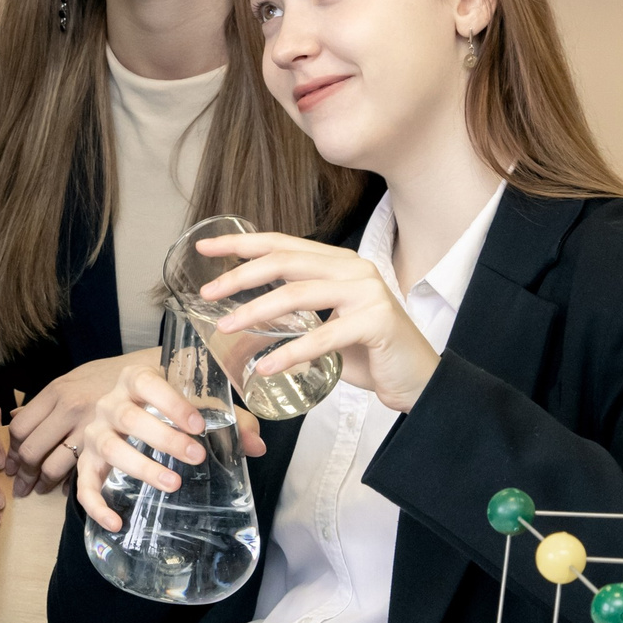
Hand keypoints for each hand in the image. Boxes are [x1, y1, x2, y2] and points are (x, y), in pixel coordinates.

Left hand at [5, 357, 133, 490]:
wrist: (150, 371)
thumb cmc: (110, 377)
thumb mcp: (73, 380)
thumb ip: (45, 402)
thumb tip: (13, 417)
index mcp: (56, 391)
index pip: (20, 427)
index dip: (12, 451)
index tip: (12, 464)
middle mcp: (68, 408)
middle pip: (31, 450)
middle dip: (24, 473)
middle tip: (22, 485)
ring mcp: (88, 426)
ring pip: (52, 465)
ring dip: (43, 483)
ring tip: (41, 490)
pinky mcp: (109, 442)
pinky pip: (80, 471)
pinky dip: (70, 485)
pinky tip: (67, 489)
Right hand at [73, 357, 266, 533]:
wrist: (132, 409)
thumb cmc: (171, 407)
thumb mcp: (199, 405)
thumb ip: (230, 420)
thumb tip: (256, 446)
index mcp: (136, 380)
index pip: (148, 384)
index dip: (172, 403)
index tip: (199, 425)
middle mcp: (110, 403)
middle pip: (128, 417)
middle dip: (163, 438)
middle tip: (195, 456)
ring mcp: (95, 432)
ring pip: (108, 447)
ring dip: (140, 467)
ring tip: (172, 484)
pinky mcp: (87, 461)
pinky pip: (84, 483)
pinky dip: (95, 504)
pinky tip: (116, 522)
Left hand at [198, 231, 437, 411]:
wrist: (418, 379)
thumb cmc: (369, 352)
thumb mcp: (324, 325)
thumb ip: (292, 314)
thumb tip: (243, 316)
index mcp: (338, 263)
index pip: (282, 244)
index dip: (241, 243)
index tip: (205, 247)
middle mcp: (353, 269)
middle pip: (285, 262)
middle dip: (239, 276)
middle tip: (207, 294)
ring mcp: (368, 292)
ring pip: (299, 295)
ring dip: (255, 312)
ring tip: (226, 329)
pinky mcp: (378, 322)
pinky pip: (324, 336)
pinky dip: (291, 352)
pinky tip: (266, 367)